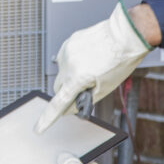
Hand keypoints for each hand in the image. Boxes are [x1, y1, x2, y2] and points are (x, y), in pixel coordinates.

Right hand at [36, 2, 151, 133]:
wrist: (125, 35)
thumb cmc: (120, 60)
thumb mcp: (105, 87)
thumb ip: (86, 99)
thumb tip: (71, 106)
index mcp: (78, 78)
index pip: (59, 103)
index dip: (48, 118)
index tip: (39, 128)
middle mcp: (68, 64)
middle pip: (58, 87)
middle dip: (67, 91)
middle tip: (83, 88)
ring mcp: (67, 51)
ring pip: (62, 71)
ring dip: (70, 74)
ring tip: (91, 67)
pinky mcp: (69, 41)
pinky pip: (65, 57)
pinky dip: (73, 61)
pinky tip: (87, 58)